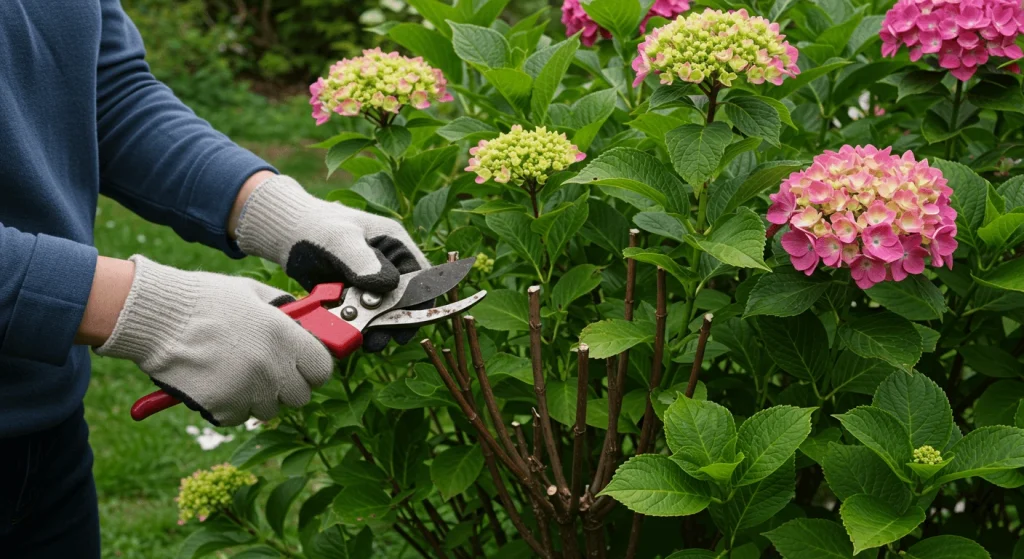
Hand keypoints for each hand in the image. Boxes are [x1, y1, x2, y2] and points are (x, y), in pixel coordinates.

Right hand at [95, 256, 332, 425]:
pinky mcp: (224, 408)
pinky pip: (239, 417)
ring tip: (234, 373)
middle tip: (266, 371)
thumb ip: (282, 308)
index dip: (312, 369)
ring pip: (269, 410)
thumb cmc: (202, 300)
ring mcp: (249, 390)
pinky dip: (230, 406)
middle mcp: (273, 366)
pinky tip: (215, 382)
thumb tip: (302, 318)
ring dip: (257, 397)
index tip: (302, 366)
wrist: (156, 317)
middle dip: (286, 387)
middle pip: (300, 396)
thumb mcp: (251, 293)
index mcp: (285, 336)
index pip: (322, 370)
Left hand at [235, 175, 430, 351]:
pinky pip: (363, 317)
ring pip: (384, 313)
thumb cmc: (315, 227)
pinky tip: (347, 333)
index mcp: (395, 244)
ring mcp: (370, 283)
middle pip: (403, 300)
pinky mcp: (354, 296)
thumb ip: (362, 260)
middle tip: (381, 339)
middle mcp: (388, 265)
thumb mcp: (339, 238)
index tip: (407, 323)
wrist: (284, 234)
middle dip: (394, 322)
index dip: (420, 302)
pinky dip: (358, 327)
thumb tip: (385, 286)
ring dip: (376, 329)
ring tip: (365, 341)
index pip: (420, 277)